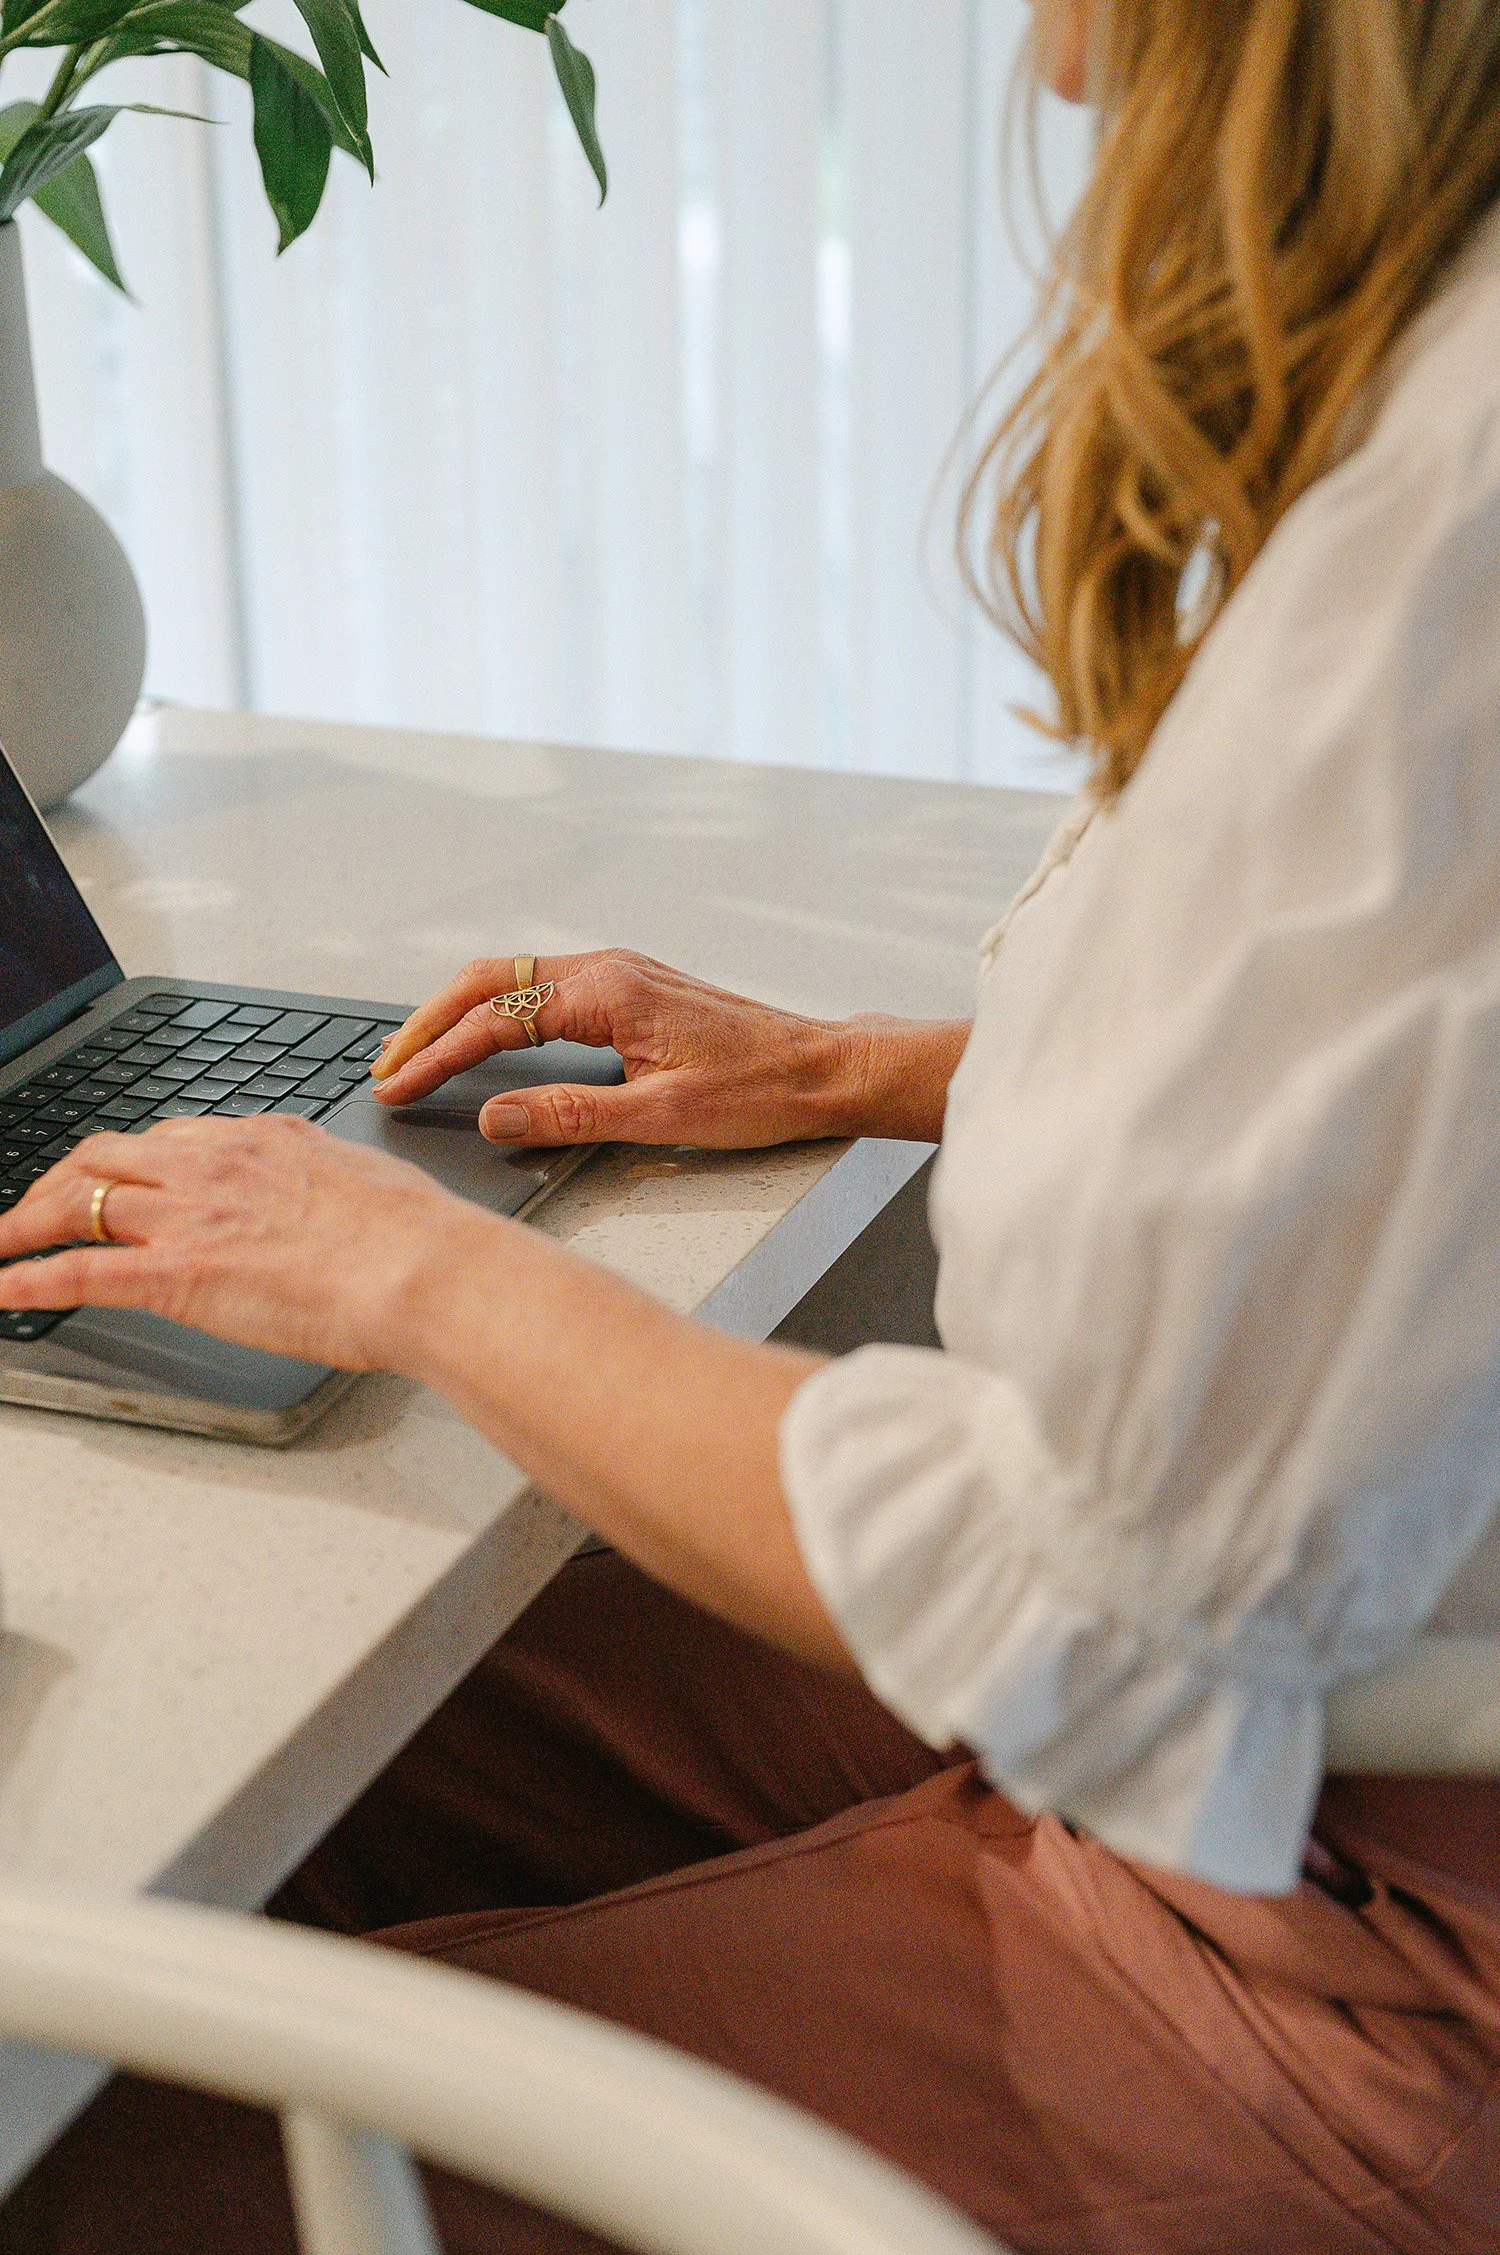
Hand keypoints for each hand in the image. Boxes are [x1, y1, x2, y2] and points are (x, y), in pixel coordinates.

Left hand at [0, 1117, 484, 1371]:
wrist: (422, 1267)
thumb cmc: (414, 1235)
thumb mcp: (365, 1178)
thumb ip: (327, 1179)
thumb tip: (333, 1191)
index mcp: (259, 1141)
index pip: (168, 1139)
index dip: (128, 1164)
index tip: (115, 1181)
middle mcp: (212, 1166)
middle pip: (105, 1157)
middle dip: (59, 1183)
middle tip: (35, 1211)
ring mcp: (189, 1217)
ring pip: (79, 1203)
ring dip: (24, 1223)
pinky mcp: (177, 1273)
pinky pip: (80, 1273)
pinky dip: (27, 1280)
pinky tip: (1, 1290)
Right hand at [370, 950, 967, 1147]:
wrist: (824, 1069)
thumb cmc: (761, 1091)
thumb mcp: (660, 1117)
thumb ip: (571, 1116)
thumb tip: (496, 1117)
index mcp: (609, 991)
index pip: (497, 1018)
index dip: (438, 1055)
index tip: (398, 1087)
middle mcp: (609, 968)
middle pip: (491, 979)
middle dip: (431, 1022)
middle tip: (388, 1067)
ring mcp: (620, 973)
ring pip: (515, 977)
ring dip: (462, 1013)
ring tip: (420, 1053)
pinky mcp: (632, 989)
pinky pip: (544, 987)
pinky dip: (500, 1011)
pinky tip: (487, 1039)